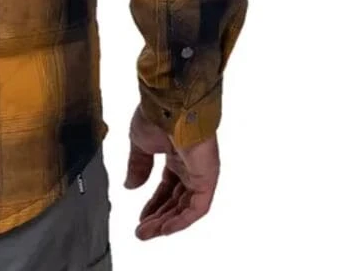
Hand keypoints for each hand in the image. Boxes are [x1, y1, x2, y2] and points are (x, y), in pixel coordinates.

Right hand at [123, 103, 218, 239]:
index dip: (154, 203)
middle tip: (142, 230)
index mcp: (176, 156)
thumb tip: (130, 185)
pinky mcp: (207, 179)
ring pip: (185, 207)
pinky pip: (196, 208)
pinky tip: (164, 228)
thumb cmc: (157, 115)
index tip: (141, 216)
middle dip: (158, 217)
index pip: (167, 187)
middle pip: (175, 200)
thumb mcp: (139, 143)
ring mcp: (200, 173)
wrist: (170, 104)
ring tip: (148, 232)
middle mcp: (190, 166)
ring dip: (167, 222)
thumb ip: (137, 166)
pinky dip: (181, 220)